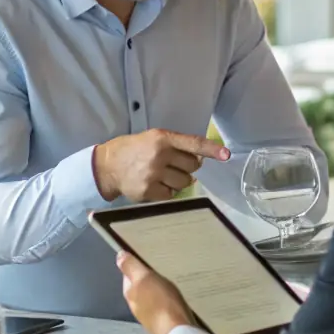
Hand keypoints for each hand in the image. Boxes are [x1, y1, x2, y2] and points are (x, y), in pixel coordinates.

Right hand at [93, 128, 229, 203]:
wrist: (108, 165)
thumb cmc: (135, 149)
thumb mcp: (154, 138)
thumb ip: (176, 145)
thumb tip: (200, 160)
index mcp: (162, 138)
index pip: (193, 143)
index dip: (211, 150)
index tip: (226, 155)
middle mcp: (159, 155)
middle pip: (192, 167)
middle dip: (187, 167)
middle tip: (173, 165)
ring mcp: (153, 174)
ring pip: (184, 183)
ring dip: (179, 181)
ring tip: (164, 175)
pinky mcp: (148, 191)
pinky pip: (171, 196)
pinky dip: (168, 192)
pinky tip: (156, 185)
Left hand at [117, 251, 193, 333]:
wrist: (177, 331)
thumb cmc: (160, 302)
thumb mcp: (145, 279)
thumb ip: (131, 267)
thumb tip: (118, 255)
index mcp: (130, 294)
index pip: (127, 276)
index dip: (134, 267)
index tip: (144, 259)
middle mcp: (136, 307)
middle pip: (139, 289)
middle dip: (146, 280)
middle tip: (158, 270)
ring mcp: (149, 317)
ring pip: (150, 298)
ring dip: (156, 290)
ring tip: (168, 282)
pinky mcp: (162, 323)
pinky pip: (161, 307)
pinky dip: (165, 301)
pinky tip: (174, 298)